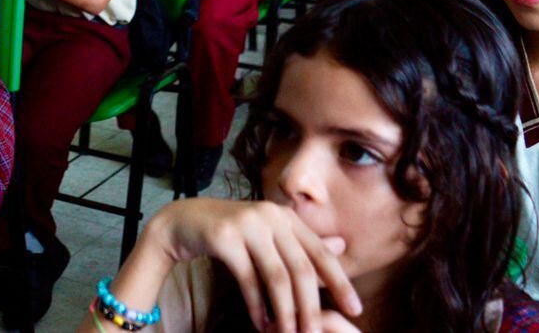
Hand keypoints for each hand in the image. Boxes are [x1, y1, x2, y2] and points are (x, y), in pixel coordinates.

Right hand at [142, 199, 358, 332]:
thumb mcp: (268, 234)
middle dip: (310, 306)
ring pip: (276, 276)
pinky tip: (261, 323)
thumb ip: (301, 242)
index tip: (356, 309)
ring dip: (285, 310)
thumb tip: (341, 245)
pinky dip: (256, 305)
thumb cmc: (230, 232)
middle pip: (301, 268)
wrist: (182, 222)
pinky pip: (248, 279)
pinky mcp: (224, 237)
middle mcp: (270, 216)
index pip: (321, 253)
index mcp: (285, 216)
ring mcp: (246, 225)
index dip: (341, 282)